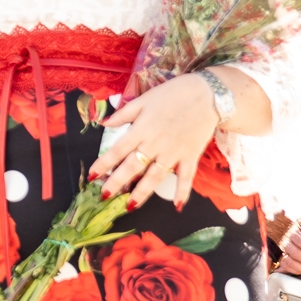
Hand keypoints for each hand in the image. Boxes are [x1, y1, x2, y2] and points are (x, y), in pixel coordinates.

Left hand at [91, 73, 222, 206]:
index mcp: (141, 129)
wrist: (208, 94)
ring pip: (155, 176)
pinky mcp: (191, 156)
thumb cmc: (174, 93)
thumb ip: (124, 114)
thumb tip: (105, 124)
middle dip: (117, 182)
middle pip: (133, 167)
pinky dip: (183, 192)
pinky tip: (177, 206)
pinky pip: (186, 177)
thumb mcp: (145, 99)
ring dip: (142, 193)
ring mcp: (173, 152)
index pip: (118, 150)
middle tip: (104, 196)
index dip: (104, 164)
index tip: (92, 176)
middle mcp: (155, 144)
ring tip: (130, 206)